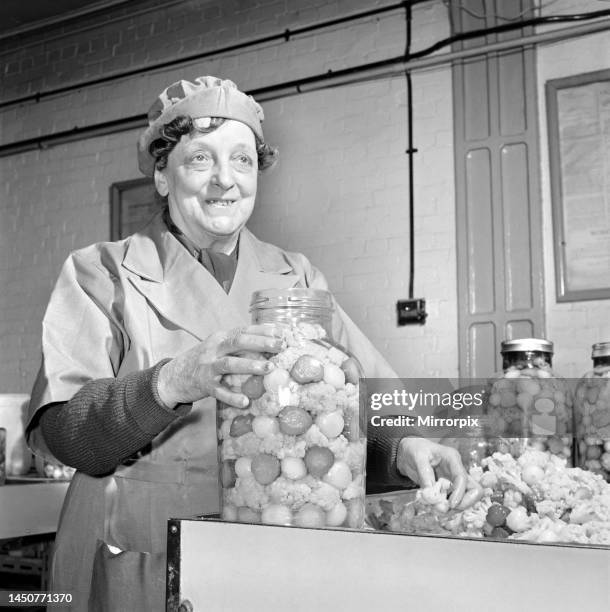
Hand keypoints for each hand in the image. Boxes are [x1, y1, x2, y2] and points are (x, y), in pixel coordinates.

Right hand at [157, 324, 281, 407]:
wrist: (174, 376)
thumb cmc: (204, 361)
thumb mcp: (219, 347)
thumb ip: (239, 344)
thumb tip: (271, 342)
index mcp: (220, 338)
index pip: (243, 330)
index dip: (262, 330)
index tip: (281, 331)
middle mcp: (214, 349)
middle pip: (238, 342)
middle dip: (260, 342)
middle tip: (280, 345)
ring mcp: (208, 367)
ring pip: (230, 364)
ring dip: (250, 365)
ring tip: (268, 368)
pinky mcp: (204, 386)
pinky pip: (219, 392)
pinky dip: (232, 397)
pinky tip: (246, 401)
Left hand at [396, 437, 482, 508]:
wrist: (409, 452)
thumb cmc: (414, 449)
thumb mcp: (417, 458)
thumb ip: (425, 475)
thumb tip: (430, 494)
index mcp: (452, 458)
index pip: (462, 478)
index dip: (459, 493)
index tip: (450, 505)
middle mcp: (456, 470)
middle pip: (474, 490)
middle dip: (464, 503)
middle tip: (445, 509)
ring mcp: (453, 480)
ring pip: (465, 499)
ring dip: (453, 508)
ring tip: (435, 508)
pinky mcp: (447, 489)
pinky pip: (452, 502)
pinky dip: (445, 508)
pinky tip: (433, 506)